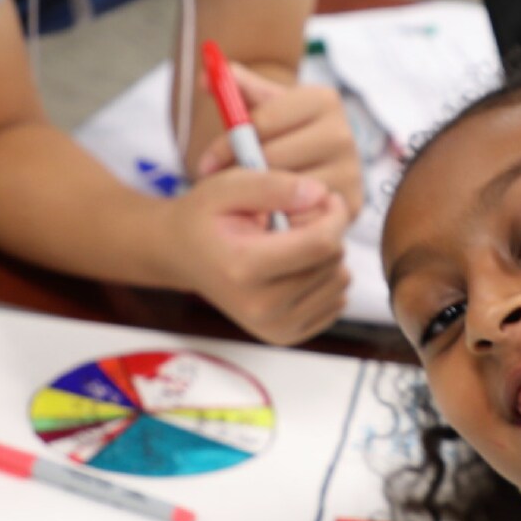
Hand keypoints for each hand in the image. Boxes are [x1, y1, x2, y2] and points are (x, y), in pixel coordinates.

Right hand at [166, 168, 349, 344]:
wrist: (180, 255)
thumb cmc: (204, 217)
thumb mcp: (227, 186)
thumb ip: (272, 184)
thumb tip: (320, 194)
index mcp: (245, 268)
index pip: (321, 244)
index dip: (335, 214)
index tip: (328, 197)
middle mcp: (261, 307)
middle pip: (333, 262)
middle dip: (326, 231)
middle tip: (297, 220)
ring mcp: (275, 327)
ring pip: (340, 282)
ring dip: (326, 257)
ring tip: (292, 244)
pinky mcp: (286, 336)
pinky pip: (336, 302)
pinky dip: (325, 280)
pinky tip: (296, 267)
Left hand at [194, 64, 362, 220]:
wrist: (319, 166)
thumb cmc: (283, 133)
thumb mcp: (264, 108)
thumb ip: (236, 89)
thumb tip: (207, 76)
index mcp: (322, 99)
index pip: (262, 122)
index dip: (227, 144)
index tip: (205, 164)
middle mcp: (342, 132)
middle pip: (272, 158)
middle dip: (239, 173)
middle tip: (217, 188)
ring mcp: (350, 169)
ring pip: (284, 189)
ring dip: (256, 198)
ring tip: (239, 199)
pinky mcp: (350, 203)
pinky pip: (299, 215)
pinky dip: (277, 217)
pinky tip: (262, 215)